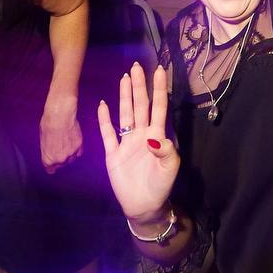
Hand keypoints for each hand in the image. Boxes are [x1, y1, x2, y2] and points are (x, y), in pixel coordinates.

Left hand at [40, 102, 84, 171]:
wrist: (59, 117)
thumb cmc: (48, 126)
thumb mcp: (42, 140)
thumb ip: (47, 150)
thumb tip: (50, 150)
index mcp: (48, 159)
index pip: (50, 170)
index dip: (51, 166)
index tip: (52, 164)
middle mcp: (60, 159)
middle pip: (61, 164)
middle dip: (60, 158)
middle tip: (59, 149)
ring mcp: (71, 153)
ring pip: (71, 159)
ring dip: (69, 154)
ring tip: (66, 144)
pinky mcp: (79, 146)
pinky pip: (79, 152)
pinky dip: (77, 150)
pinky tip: (73, 143)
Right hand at [97, 62, 178, 222]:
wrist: (143, 206)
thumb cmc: (160, 186)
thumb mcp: (169, 169)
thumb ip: (166, 152)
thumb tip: (156, 138)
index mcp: (157, 135)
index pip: (159, 107)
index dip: (160, 89)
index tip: (160, 71)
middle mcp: (141, 134)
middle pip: (140, 105)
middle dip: (139, 86)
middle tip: (137, 67)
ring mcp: (126, 142)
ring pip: (125, 114)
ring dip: (125, 96)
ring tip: (124, 78)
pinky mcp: (113, 153)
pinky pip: (108, 133)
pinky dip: (104, 119)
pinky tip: (103, 105)